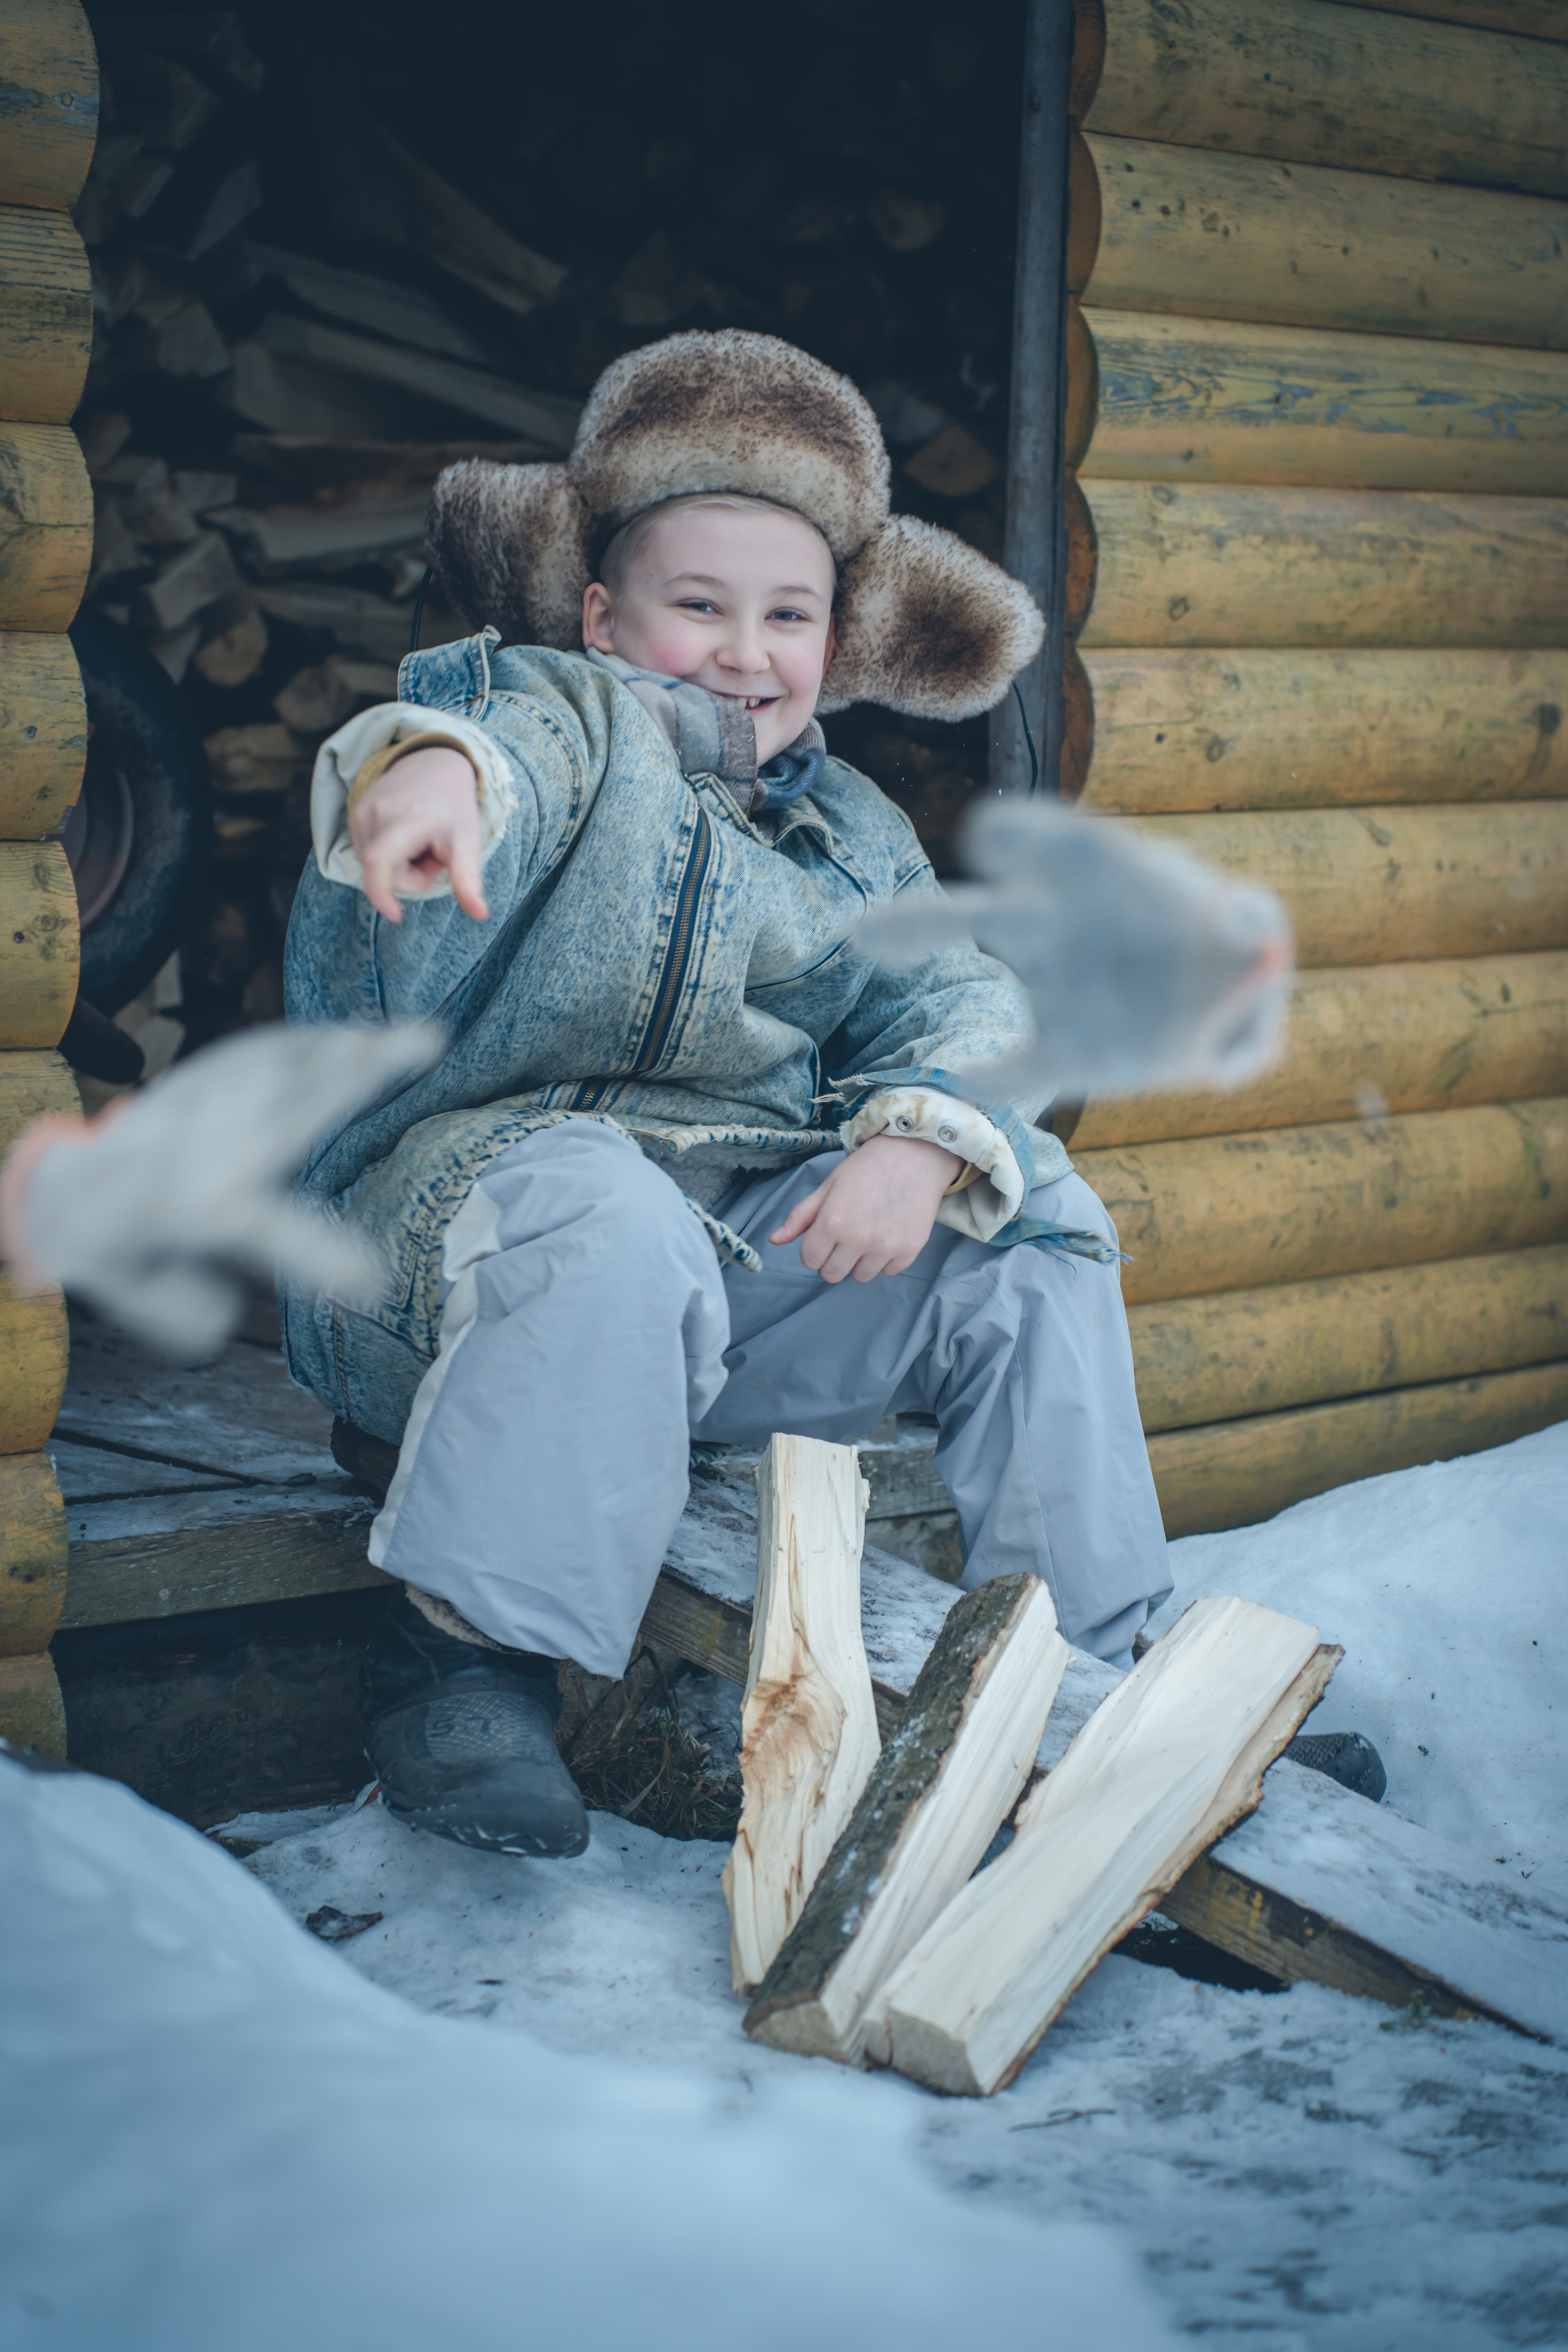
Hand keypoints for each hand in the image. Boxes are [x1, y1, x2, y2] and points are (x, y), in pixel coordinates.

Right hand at [347, 747, 489, 924]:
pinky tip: (403, 835)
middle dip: (411, 877)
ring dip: (399, 866)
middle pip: (385, 874)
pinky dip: (387, 855)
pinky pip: (367, 854)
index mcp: (409, 818)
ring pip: (374, 867)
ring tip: (417, 840)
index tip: (395, 915)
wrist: (434, 765)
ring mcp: (361, 812)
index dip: (381, 893)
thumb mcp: (467, 842)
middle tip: (433, 854)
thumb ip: (468, 879)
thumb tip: (480, 915)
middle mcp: (378, 812)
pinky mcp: (353, 815)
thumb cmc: (454, 807)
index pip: (379, 861)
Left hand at [770, 1134, 961, 1282]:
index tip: (825, 1236)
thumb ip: (800, 1216)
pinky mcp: (909, 1251)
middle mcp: (857, 1240)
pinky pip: (888, 1271)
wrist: (915, 1154)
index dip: (814, 1249)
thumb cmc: (867, 1168)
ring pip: (860, 1276)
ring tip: (869, 1234)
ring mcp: (885, 1248)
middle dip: (833, 1259)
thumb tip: (774, 1241)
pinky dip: (886, 1258)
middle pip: (832, 1274)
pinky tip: (889, 1232)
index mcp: (831, 1223)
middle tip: (846, 1237)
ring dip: (860, 1261)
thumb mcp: (828, 1186)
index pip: (809, 1260)